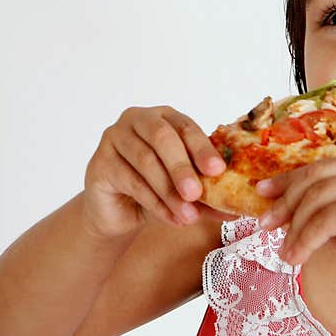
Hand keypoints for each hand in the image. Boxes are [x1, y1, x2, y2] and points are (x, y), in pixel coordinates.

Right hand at [83, 105, 238, 238]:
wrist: (119, 212)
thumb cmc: (156, 191)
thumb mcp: (186, 191)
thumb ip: (207, 194)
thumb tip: (235, 210)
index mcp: (165, 117)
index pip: (186, 127)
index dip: (203, 148)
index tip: (218, 170)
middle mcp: (138, 120)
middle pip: (162, 138)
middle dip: (182, 168)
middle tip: (197, 193)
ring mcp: (114, 138)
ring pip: (145, 161)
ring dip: (169, 192)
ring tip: (188, 216)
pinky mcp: (99, 162)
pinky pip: (130, 181)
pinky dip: (154, 203)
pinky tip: (171, 218)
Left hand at [255, 154, 335, 306]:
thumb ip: (332, 213)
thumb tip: (288, 212)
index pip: (325, 166)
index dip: (291, 179)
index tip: (266, 192)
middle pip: (316, 177)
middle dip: (285, 201)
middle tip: (264, 223)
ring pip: (315, 200)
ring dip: (293, 228)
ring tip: (283, 251)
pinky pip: (323, 222)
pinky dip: (304, 241)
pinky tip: (296, 258)